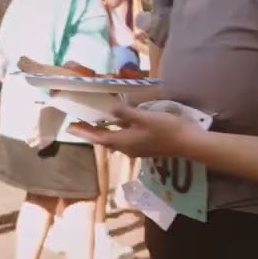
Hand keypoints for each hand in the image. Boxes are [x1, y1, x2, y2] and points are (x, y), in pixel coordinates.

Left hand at [65, 102, 199, 158]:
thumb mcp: (144, 118)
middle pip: (104, 139)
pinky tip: (117, 125)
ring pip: (114, 140)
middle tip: (78, 123)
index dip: (84, 131)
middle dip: (90, 131)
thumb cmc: (166, 129)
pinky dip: (115, 132)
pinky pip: (123, 139)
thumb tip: (110, 109)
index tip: (70, 126)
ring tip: (94, 122)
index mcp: (123, 141)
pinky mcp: (144, 147)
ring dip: (103, 132)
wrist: (188, 143)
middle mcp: (126, 148)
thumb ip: (126, 113)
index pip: (98, 137)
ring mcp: (136, 149)